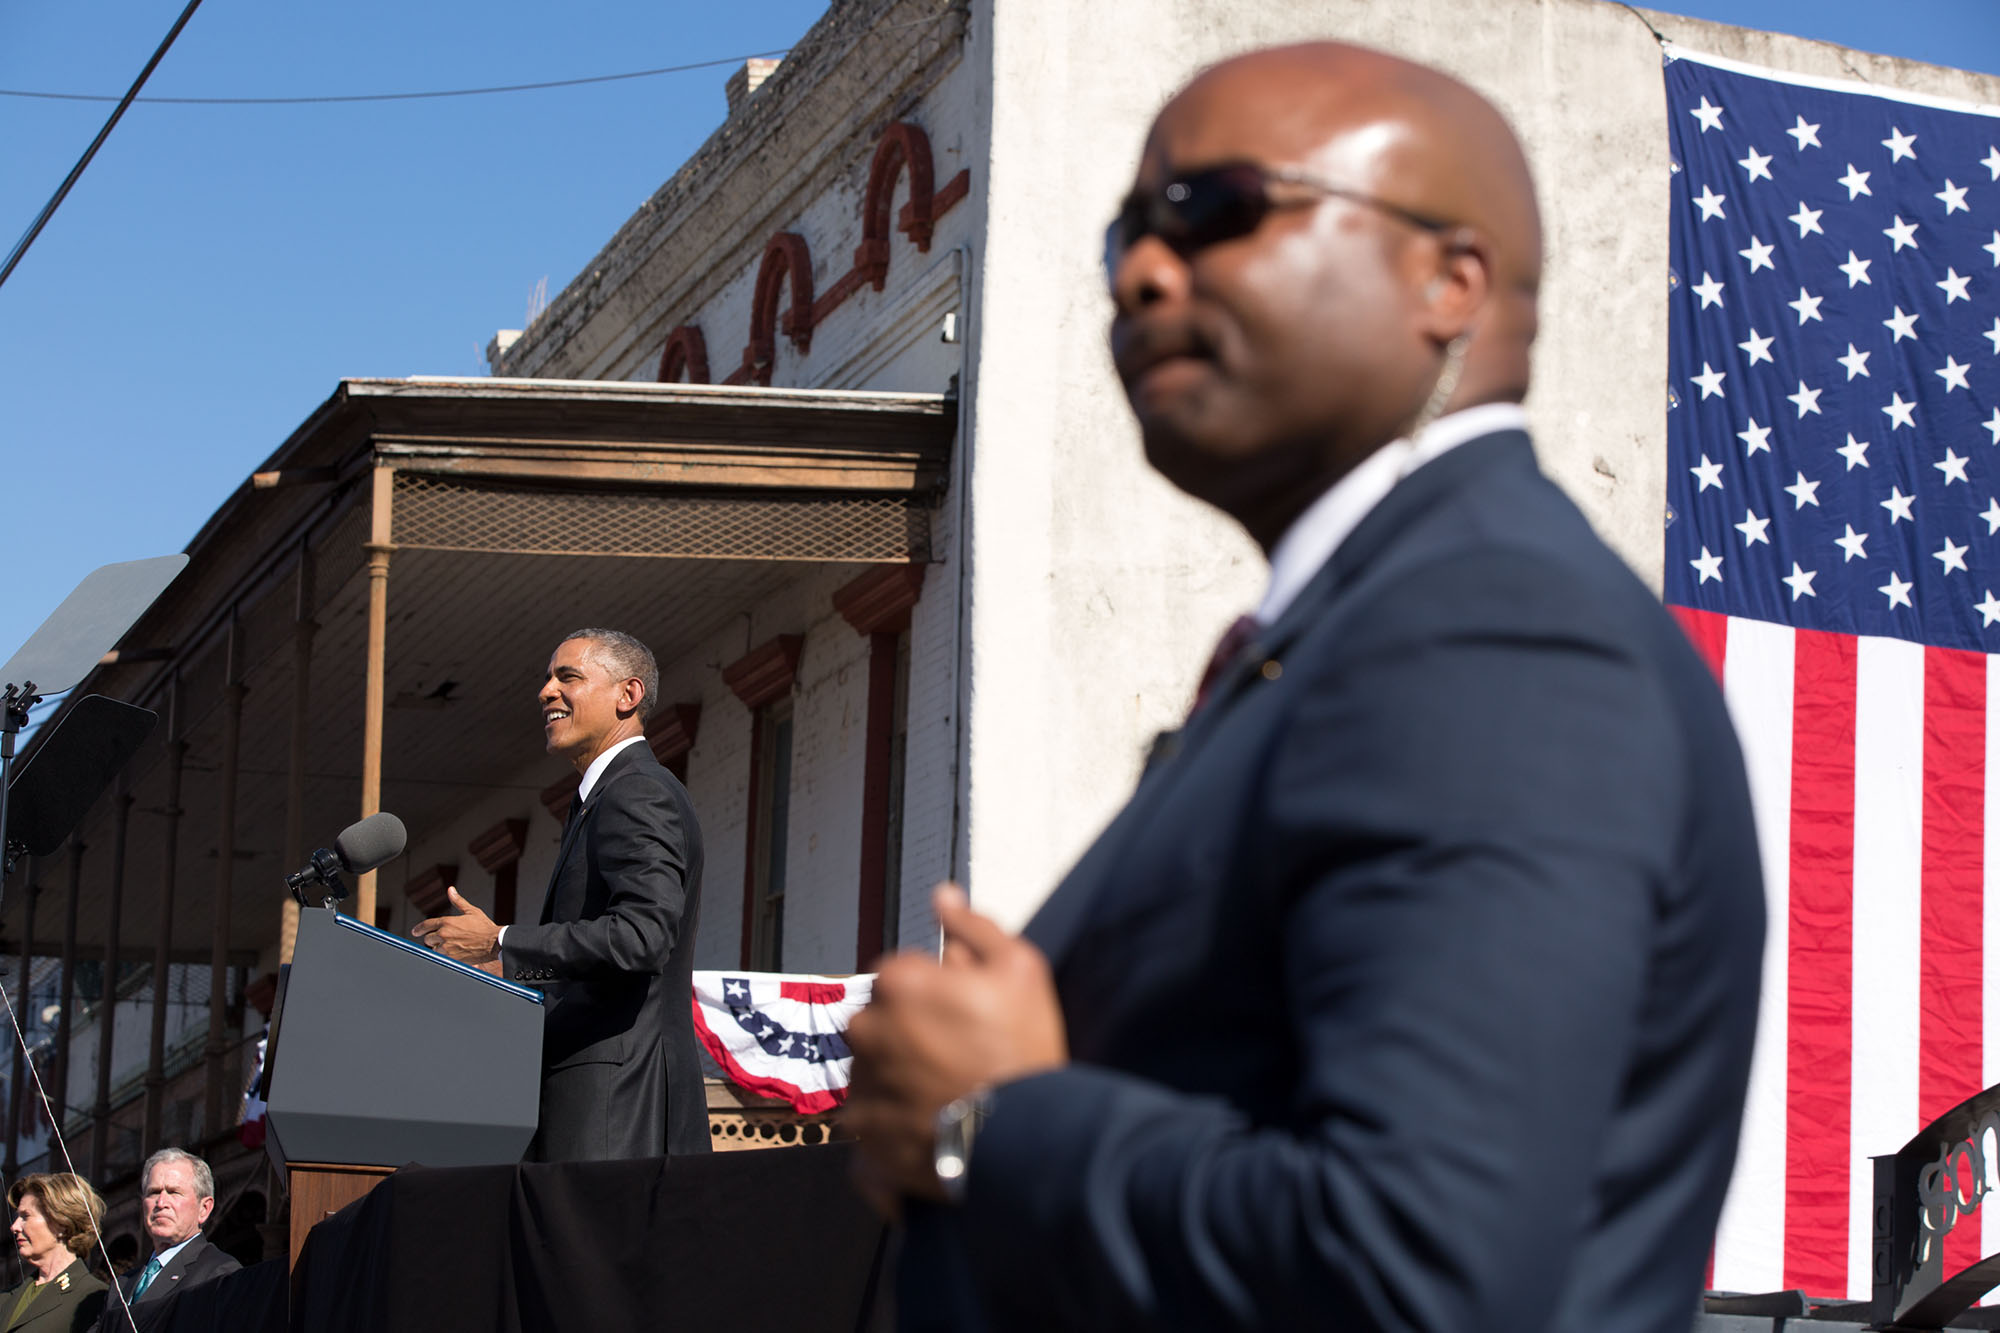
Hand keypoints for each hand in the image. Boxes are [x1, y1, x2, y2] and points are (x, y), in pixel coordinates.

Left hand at [412, 887, 500, 964]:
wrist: (494, 942)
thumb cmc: (484, 926)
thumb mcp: (471, 911)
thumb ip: (458, 901)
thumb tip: (450, 890)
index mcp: (447, 922)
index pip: (426, 925)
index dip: (419, 929)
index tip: (415, 931)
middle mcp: (444, 934)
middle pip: (428, 939)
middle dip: (433, 938)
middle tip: (442, 938)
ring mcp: (446, 947)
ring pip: (434, 949)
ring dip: (439, 947)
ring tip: (451, 945)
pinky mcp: (451, 958)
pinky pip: (441, 957)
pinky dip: (445, 955)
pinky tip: (453, 952)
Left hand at [843, 885, 1067, 1214]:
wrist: (1022, 1137)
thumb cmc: (1022, 1047)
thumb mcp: (1019, 969)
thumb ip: (973, 926)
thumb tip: (941, 895)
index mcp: (897, 982)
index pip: (902, 975)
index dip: (936, 994)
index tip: (967, 1017)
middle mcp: (866, 1028)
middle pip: (882, 1019)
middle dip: (910, 1030)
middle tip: (959, 1055)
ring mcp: (860, 1082)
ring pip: (874, 1065)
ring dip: (899, 1072)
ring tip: (947, 1093)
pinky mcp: (862, 1131)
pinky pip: (872, 1114)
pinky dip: (893, 1117)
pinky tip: (932, 1122)